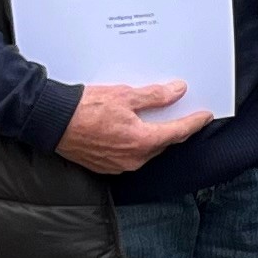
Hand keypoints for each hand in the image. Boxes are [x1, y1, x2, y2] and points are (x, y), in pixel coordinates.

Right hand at [56, 80, 209, 174]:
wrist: (52, 121)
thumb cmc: (85, 109)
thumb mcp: (124, 96)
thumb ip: (154, 96)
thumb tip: (176, 92)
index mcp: (142, 142)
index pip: (177, 132)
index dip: (194, 123)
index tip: (205, 116)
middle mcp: (133, 159)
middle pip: (162, 142)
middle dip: (173, 128)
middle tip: (182, 114)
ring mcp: (119, 165)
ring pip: (146, 150)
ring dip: (153, 136)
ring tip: (156, 119)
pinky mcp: (105, 166)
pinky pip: (130, 154)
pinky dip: (136, 142)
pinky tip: (133, 130)